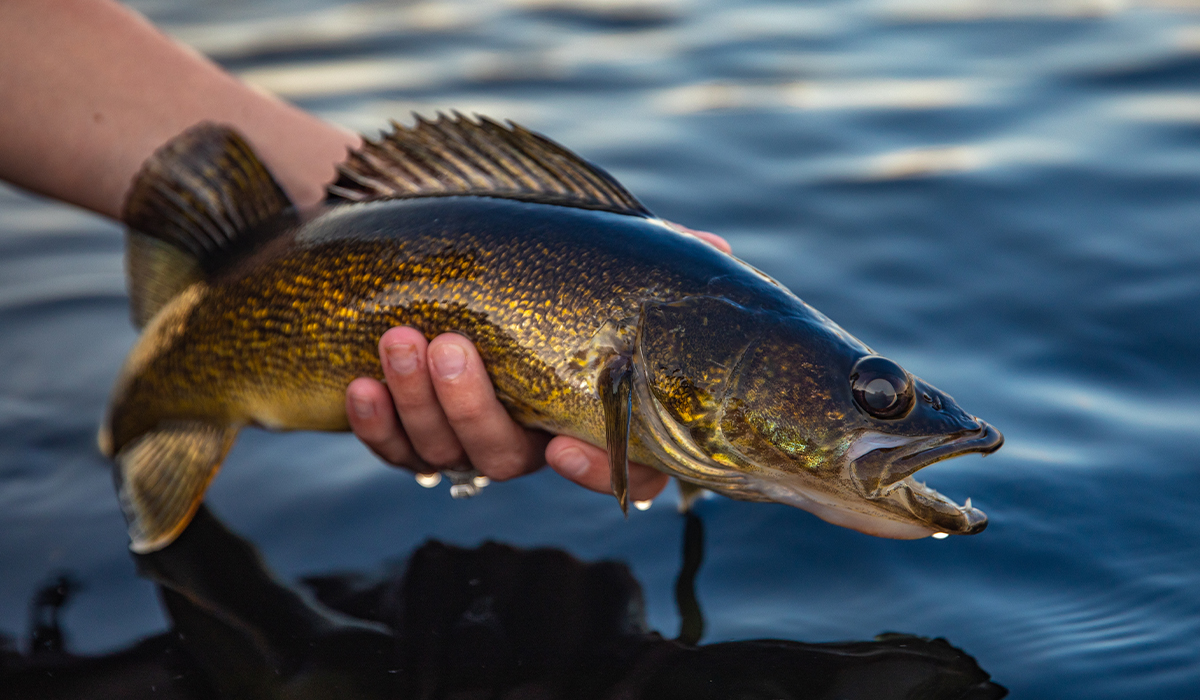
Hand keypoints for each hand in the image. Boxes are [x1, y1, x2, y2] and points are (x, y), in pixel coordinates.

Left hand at [346, 228, 730, 503]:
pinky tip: (361, 384)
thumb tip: (717, 255)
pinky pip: (393, 450)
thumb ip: (651, 260)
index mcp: (584, 410)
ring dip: (419, 402)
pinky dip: (375, 424)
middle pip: (504, 456)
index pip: (616, 468)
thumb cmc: (536, 261)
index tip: (561, 442)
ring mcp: (465, 438)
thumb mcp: (595, 255)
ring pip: (444, 453)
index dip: (594, 470)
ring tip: (400, 340)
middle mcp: (528, 435)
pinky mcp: (411, 433)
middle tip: (451, 346)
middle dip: (472, 406)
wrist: (440, 258)